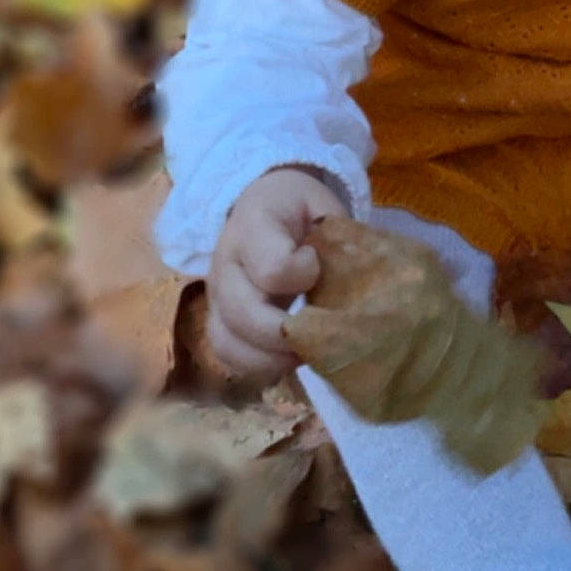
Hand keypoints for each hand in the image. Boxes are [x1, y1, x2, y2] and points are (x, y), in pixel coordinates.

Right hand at [206, 166, 350, 388]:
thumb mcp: (322, 206)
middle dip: (286, 335)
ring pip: (227, 343)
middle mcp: (225, 262)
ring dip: (269, 359)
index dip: (304, 275)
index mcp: (253, 225)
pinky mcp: (218, 318)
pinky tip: (287, 358)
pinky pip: (227, 355)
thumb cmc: (300, 208)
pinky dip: (258, 366)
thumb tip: (354, 281)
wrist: (265, 204)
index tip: (318, 266)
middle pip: (242, 314)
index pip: (273, 268)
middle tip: (320, 334)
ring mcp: (216, 294)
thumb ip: (336, 239)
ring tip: (304, 354)